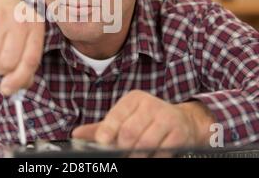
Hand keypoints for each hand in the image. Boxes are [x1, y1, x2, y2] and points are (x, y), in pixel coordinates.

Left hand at [72, 90, 214, 156]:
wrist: (182, 122)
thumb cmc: (146, 121)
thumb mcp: (124, 119)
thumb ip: (102, 127)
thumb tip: (76, 134)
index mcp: (133, 99)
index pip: (116, 115)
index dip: (107, 131)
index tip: (102, 143)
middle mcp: (150, 104)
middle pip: (129, 132)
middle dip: (122, 148)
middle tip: (119, 155)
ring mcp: (166, 118)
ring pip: (145, 144)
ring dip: (136, 156)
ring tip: (133, 157)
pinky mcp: (179, 133)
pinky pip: (162, 152)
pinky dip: (153, 158)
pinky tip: (149, 157)